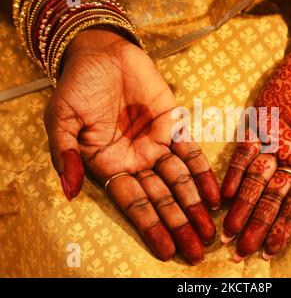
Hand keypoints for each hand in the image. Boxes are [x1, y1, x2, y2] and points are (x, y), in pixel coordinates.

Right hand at [44, 29, 220, 263]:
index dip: (150, 226)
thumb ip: (66, 156)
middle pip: (161, 199)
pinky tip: (216, 195)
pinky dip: (204, 174)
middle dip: (179, 224)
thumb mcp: (60, 120)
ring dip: (195, 205)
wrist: (102, 53)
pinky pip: (192, 153)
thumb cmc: (77, 86)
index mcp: (109, 165)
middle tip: (197, 251)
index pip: (133, 203)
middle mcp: (136, 161)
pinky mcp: (174, 125)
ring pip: (180, 181)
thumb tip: (69, 192)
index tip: (167, 250)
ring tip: (210, 230)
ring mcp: (157, 145)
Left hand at [220, 0, 290, 259]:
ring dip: (243, 205)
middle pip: (273, 198)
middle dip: (258, 223)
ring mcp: (274, 144)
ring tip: (230, 230)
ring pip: (254, 180)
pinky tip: (226, 193)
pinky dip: (234, 172)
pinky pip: (243, 153)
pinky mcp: (257, 126)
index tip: (272, 248)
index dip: (285, 224)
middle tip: (242, 250)